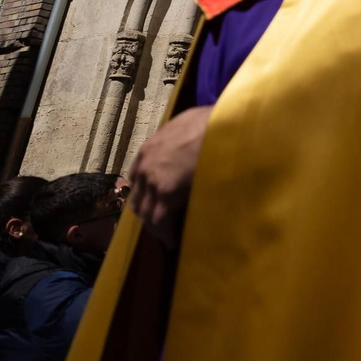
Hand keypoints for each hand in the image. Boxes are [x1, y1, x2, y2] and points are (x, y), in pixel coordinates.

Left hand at [129, 105, 213, 242]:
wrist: (223, 122)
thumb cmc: (213, 121)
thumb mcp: (189, 123)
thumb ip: (179, 139)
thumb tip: (188, 149)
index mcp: (149, 148)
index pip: (137, 179)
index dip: (147, 194)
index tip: (158, 203)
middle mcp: (145, 165)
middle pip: (138, 199)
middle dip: (149, 214)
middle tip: (164, 225)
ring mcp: (154, 179)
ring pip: (146, 213)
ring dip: (157, 226)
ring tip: (170, 235)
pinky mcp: (167, 192)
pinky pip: (161, 220)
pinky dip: (167, 232)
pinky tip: (176, 239)